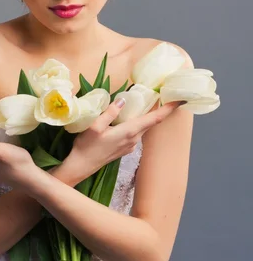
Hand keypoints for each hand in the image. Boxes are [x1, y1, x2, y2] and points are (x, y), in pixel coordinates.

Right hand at [66, 99, 185, 177]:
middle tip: (161, 93)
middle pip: (150, 122)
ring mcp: (130, 145)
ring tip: (145, 101)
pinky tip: (128, 116)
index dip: (168, 109)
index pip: (154, 119)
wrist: (80, 167)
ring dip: (145, 115)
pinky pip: (135, 132)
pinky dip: (136, 122)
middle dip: (158, 108)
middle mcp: (133, 139)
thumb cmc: (86, 146)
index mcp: (129, 132)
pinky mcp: (124, 148)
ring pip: (142, 127)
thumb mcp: (95, 126)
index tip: (180, 100)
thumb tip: (123, 99)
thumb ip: (110, 112)